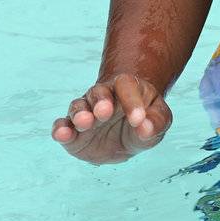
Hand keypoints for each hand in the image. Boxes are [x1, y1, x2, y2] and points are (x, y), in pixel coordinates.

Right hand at [50, 73, 171, 164]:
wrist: (126, 134)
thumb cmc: (145, 119)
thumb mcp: (159, 120)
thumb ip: (155, 123)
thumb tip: (146, 129)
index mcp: (126, 87)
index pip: (126, 86)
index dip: (131, 101)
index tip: (139, 120)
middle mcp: (102, 97)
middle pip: (98, 93)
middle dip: (100, 101)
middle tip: (105, 112)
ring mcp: (86, 113)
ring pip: (78, 107)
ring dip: (80, 114)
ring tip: (84, 122)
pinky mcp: (73, 132)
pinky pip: (63, 126)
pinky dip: (60, 129)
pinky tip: (61, 134)